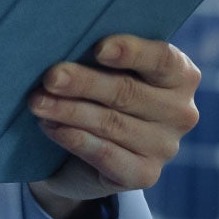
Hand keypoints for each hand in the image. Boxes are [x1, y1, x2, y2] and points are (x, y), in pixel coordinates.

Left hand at [28, 36, 201, 218]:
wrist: (87, 155)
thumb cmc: (98, 96)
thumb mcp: (105, 71)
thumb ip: (100, 57)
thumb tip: (67, 44)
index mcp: (181, 75)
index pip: (162, 60)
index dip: (131, 52)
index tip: (98, 49)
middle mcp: (181, 112)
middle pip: (128, 92)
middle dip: (84, 83)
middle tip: (50, 77)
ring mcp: (165, 147)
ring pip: (112, 124)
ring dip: (70, 111)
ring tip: (38, 102)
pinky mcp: (144, 174)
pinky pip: (106, 155)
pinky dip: (76, 139)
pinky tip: (52, 128)